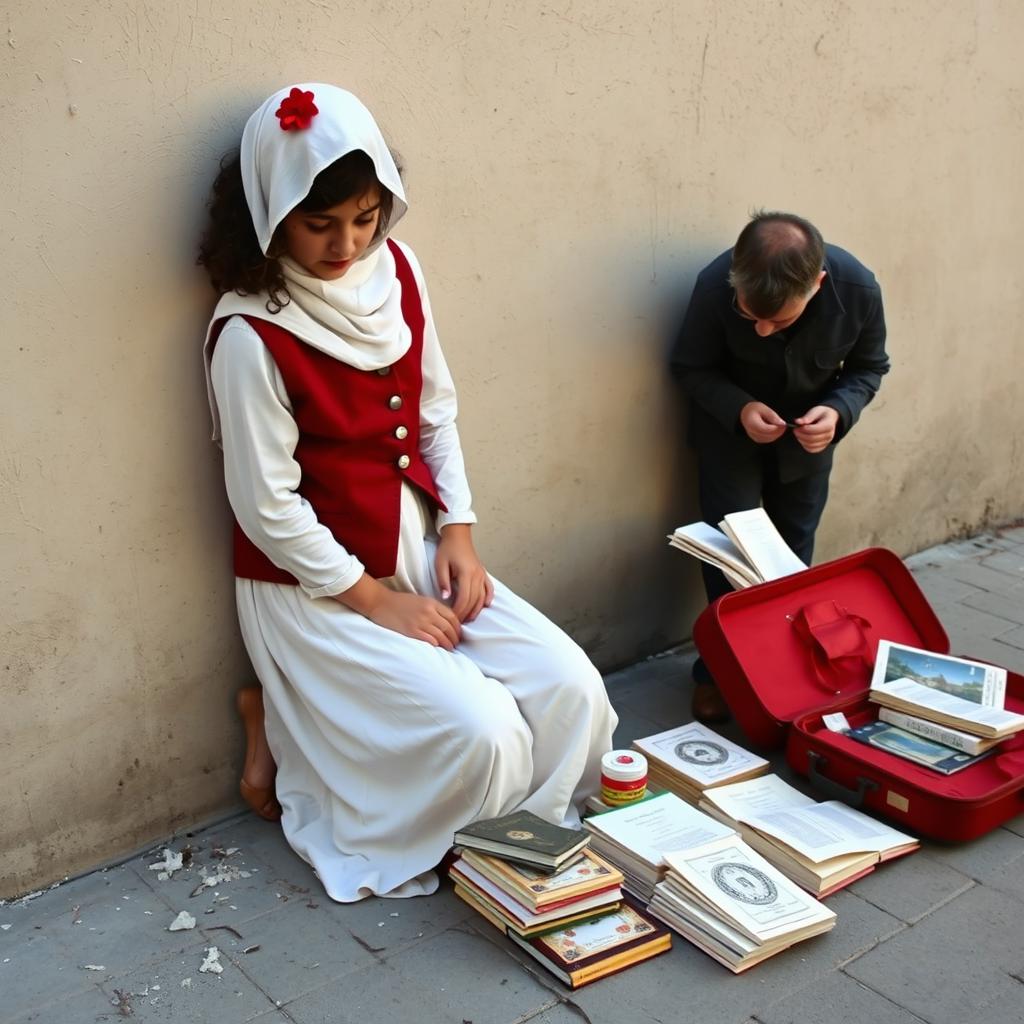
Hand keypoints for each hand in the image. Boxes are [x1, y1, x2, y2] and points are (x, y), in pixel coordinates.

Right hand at [334, 574, 461, 649]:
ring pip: (442, 636)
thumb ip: (433, 609)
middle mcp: (428, 612)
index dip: (458, 628)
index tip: (458, 634)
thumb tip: (444, 623)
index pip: (452, 617)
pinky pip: (430, 641)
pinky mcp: (412, 631)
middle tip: (456, 644)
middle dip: (455, 638)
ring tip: (450, 649)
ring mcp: (420, 622)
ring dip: (448, 645)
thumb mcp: (420, 600)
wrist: (381, 602)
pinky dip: (437, 646)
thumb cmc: (399, 602)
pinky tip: (439, 650)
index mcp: (432, 603)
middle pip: (449, 628)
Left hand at [435, 523, 493, 622]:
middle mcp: (477, 575)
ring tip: (468, 619)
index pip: (464, 598)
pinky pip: (489, 589)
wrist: (458, 536)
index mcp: (466, 573)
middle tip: (457, 623)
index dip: (458, 611)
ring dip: (476, 610)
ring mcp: (482, 575)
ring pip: (482, 597)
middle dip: (466, 614)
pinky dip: (488, 598)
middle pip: (474, 601)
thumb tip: (445, 598)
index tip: (452, 618)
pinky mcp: (483, 573)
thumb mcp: (440, 564)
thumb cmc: (448, 549)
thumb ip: (443, 581)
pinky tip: (486, 606)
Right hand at [739, 401, 786, 443]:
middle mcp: (752, 432)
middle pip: (769, 435)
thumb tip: (782, 423)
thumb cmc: (753, 410)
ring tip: (780, 426)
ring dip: (777, 433)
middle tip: (784, 425)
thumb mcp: (763, 408)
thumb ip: (772, 416)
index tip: (784, 424)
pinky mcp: (757, 439)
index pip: (767, 429)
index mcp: (752, 423)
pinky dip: (774, 435)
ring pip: (770, 438)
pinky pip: (768, 439)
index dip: (777, 428)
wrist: (745, 414)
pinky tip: (775, 429)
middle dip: (778, 431)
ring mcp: (754, 437)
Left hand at [792, 405, 838, 452]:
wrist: (829, 419)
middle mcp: (829, 435)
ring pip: (810, 445)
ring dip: (801, 440)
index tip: (797, 425)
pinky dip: (804, 445)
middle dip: (800, 434)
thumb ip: (807, 417)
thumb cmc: (821, 414)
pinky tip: (802, 438)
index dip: (803, 429)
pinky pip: (811, 450)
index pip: (814, 430)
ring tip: (798, 433)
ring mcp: (826, 442)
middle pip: (811, 438)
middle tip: (795, 429)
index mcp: (829, 425)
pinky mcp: (822, 447)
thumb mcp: (816, 411)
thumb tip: (797, 422)